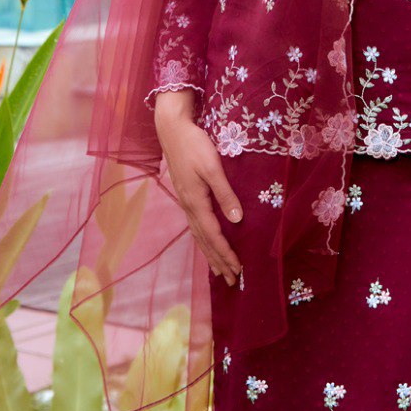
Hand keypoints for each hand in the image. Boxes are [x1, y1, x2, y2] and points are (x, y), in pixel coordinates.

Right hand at [155, 91, 243, 286]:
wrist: (172, 129)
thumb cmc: (195, 145)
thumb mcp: (213, 167)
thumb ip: (225, 193)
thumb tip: (237, 220)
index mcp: (196, 201)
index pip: (214, 235)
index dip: (226, 253)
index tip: (238, 269)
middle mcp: (189, 206)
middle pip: (204, 241)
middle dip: (218, 261)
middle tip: (231, 280)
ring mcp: (185, 201)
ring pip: (198, 235)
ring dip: (209, 254)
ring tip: (218, 271)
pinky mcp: (185, 195)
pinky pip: (195, 226)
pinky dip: (203, 240)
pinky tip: (206, 243)